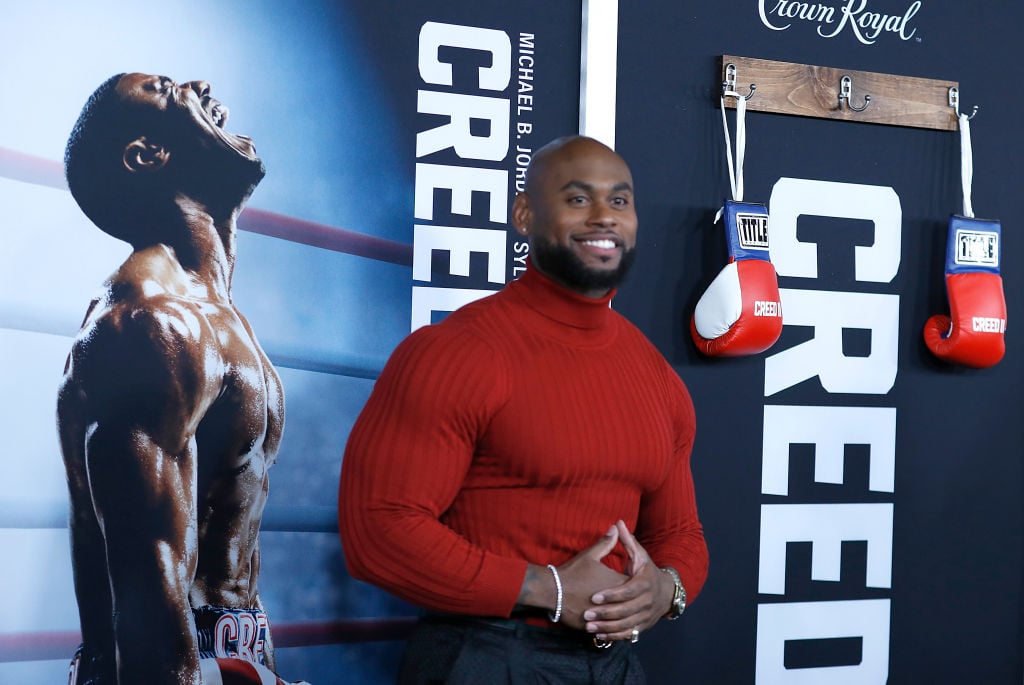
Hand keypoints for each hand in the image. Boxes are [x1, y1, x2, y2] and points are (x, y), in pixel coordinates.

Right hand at [554, 525, 629, 629]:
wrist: (552, 590)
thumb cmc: (572, 572)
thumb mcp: (590, 555)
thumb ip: (606, 543)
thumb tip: (616, 527)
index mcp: (617, 583)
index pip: (635, 585)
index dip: (636, 583)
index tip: (635, 580)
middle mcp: (614, 601)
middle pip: (631, 604)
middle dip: (632, 602)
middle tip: (634, 600)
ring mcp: (605, 616)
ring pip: (620, 620)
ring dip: (622, 618)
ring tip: (624, 616)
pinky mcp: (594, 626)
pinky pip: (608, 630)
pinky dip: (610, 629)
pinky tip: (611, 628)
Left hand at [581, 520, 673, 641]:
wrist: (666, 592)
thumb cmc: (647, 571)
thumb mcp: (640, 555)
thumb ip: (627, 541)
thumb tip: (618, 522)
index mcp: (645, 583)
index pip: (628, 591)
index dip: (611, 595)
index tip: (593, 597)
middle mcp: (648, 601)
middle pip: (626, 611)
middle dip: (605, 614)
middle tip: (586, 615)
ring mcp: (646, 616)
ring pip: (626, 625)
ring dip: (607, 628)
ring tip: (589, 627)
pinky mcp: (643, 626)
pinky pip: (628, 634)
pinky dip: (614, 636)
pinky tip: (599, 636)